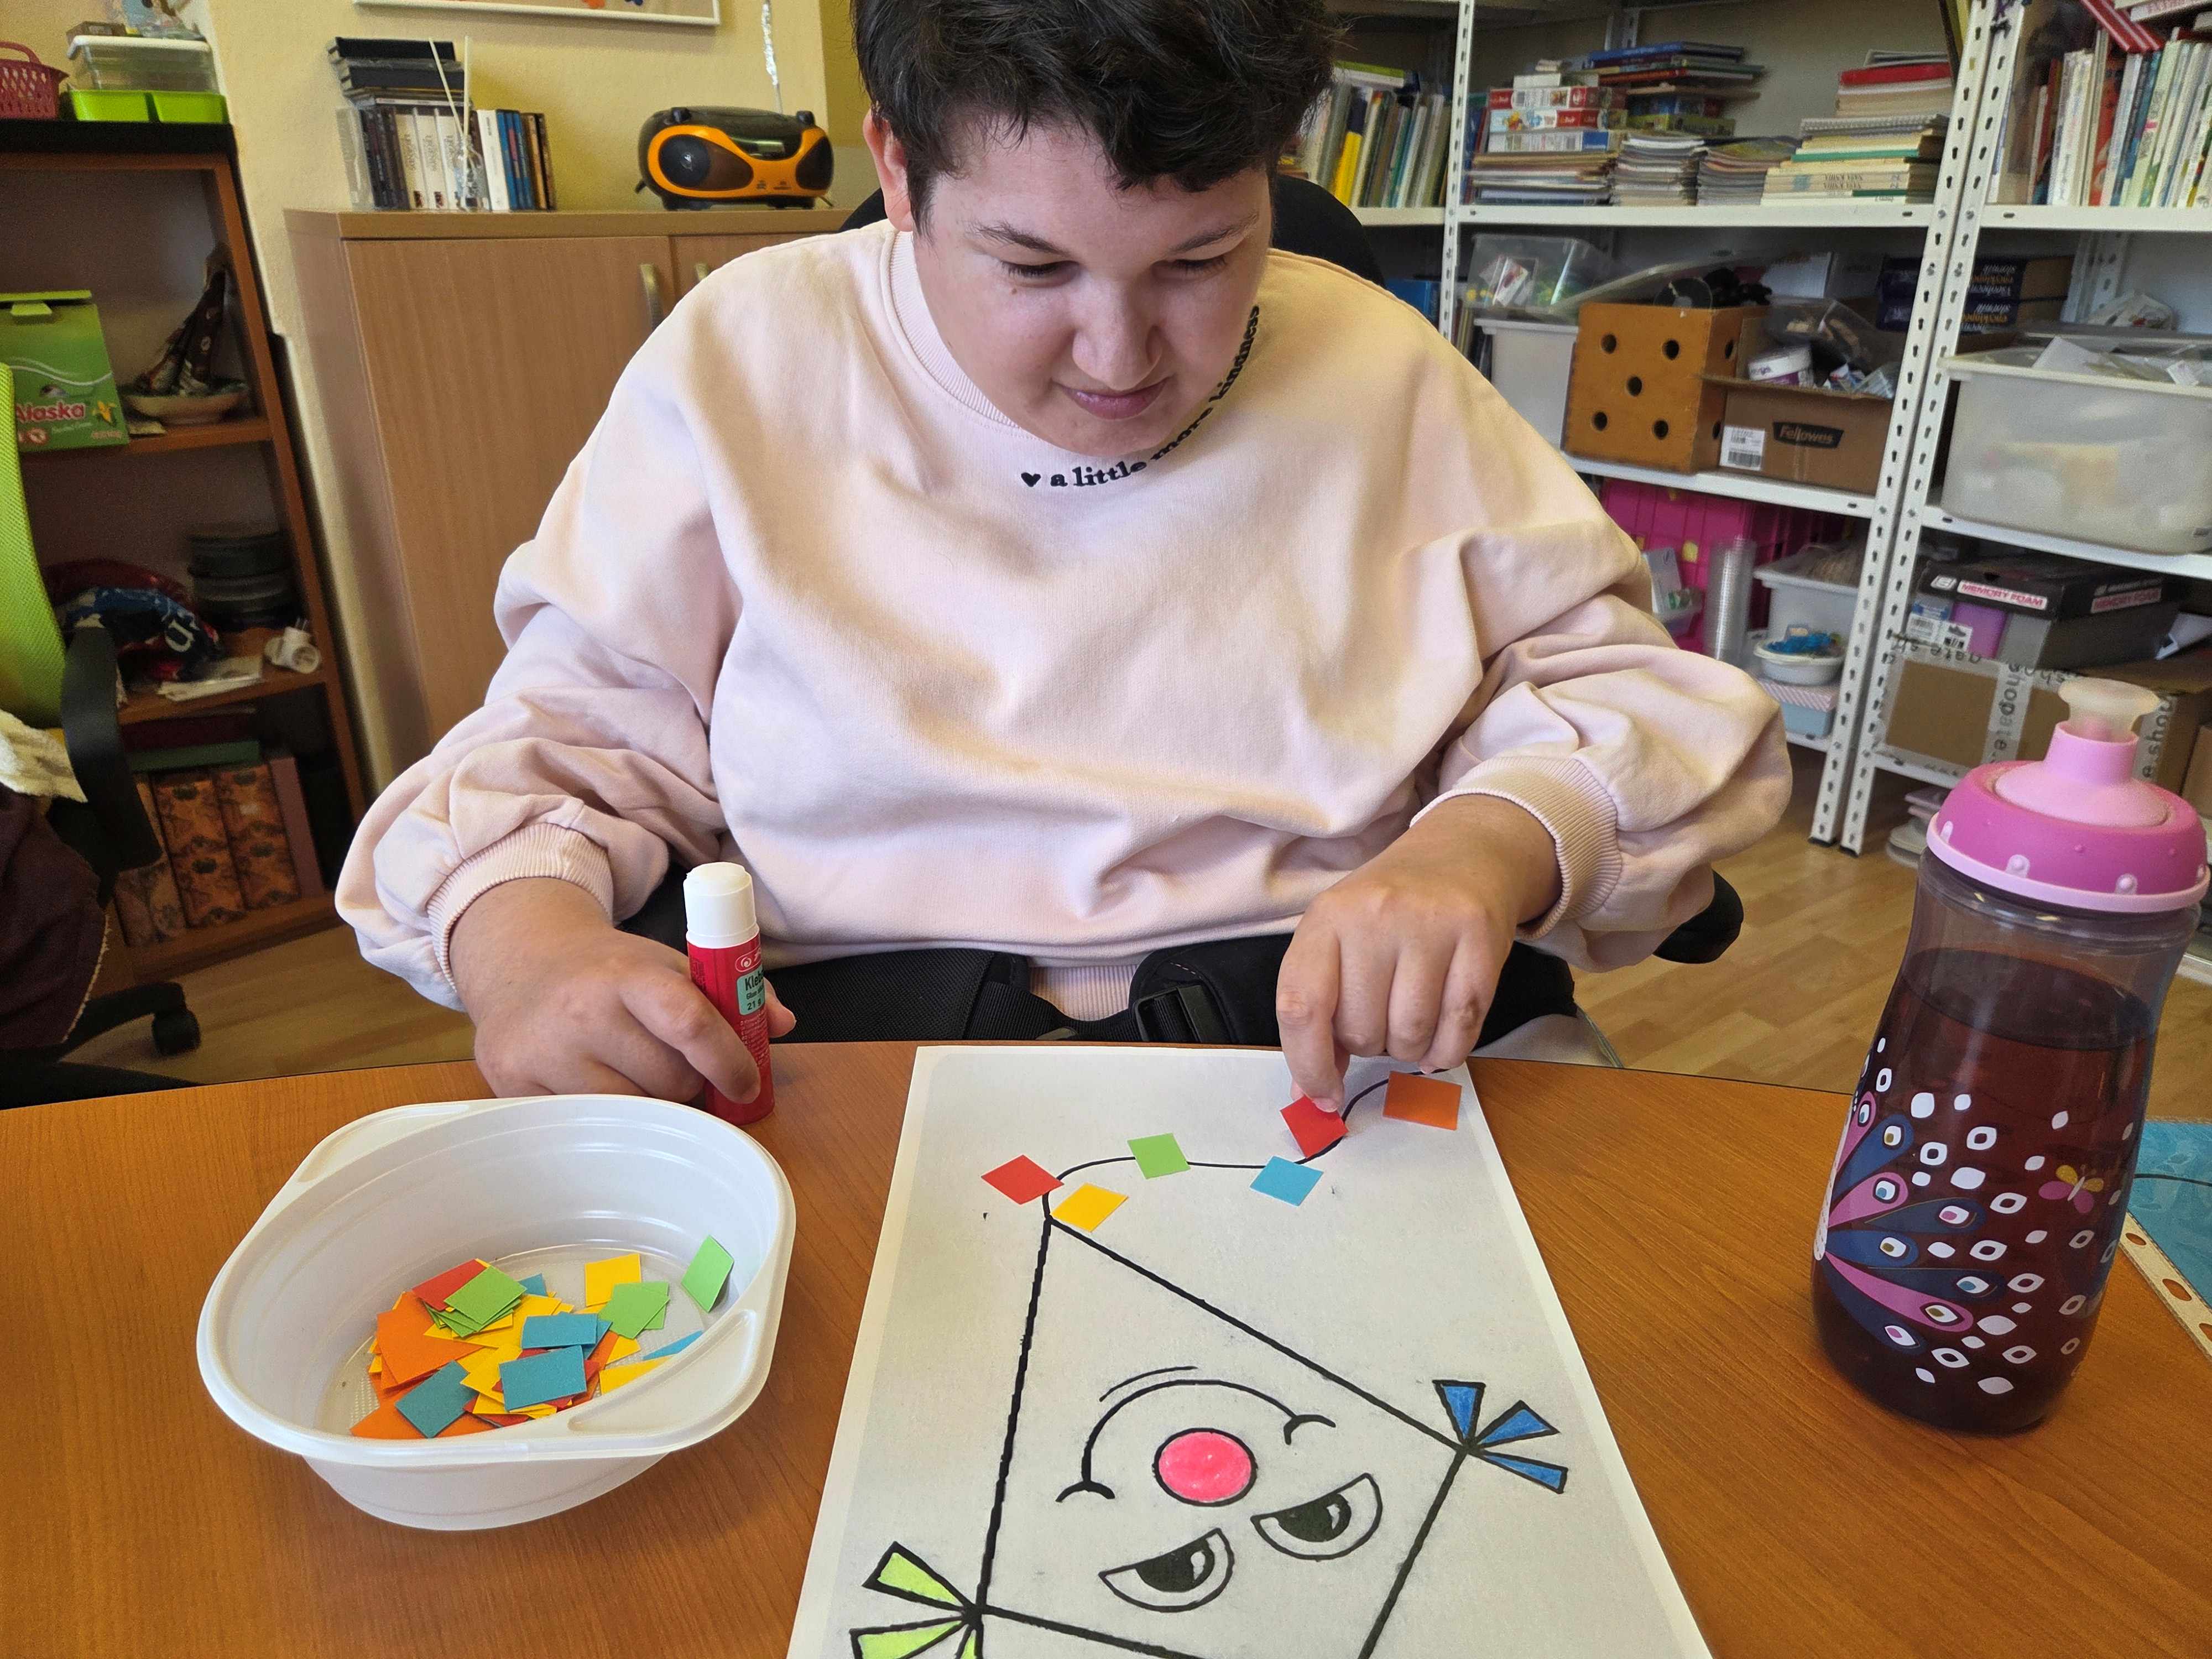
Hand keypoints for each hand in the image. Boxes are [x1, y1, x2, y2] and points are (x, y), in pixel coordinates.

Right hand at [449, 877, 795, 1099]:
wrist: (519, 962)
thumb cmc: (608, 971)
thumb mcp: (667, 964)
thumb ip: (730, 991)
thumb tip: (780, 1025)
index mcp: (626, 974)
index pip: (690, 1022)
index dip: (729, 1061)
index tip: (746, 1084)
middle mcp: (581, 1013)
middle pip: (668, 1081)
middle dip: (688, 1083)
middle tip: (677, 1068)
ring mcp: (544, 1055)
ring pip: (632, 1113)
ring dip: (651, 1105)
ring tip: (634, 1073)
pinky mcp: (515, 1088)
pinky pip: (589, 1126)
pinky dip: (609, 1118)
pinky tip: (597, 1085)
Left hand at [1277, 796, 1560, 1109]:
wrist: (1461, 855)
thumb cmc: (1388, 911)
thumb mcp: (1338, 940)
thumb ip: (1318, 1012)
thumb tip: (1309, 1093)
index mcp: (1326, 918)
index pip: (1302, 1006)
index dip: (1308, 1065)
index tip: (1322, 1096)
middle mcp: (1375, 916)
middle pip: (1360, 1031)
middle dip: (1368, 1045)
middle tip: (1380, 1018)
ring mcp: (1430, 924)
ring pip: (1410, 1036)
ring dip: (1408, 1048)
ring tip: (1410, 1018)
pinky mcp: (1480, 938)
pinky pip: (1460, 1030)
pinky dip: (1446, 1051)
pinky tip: (1440, 1037)